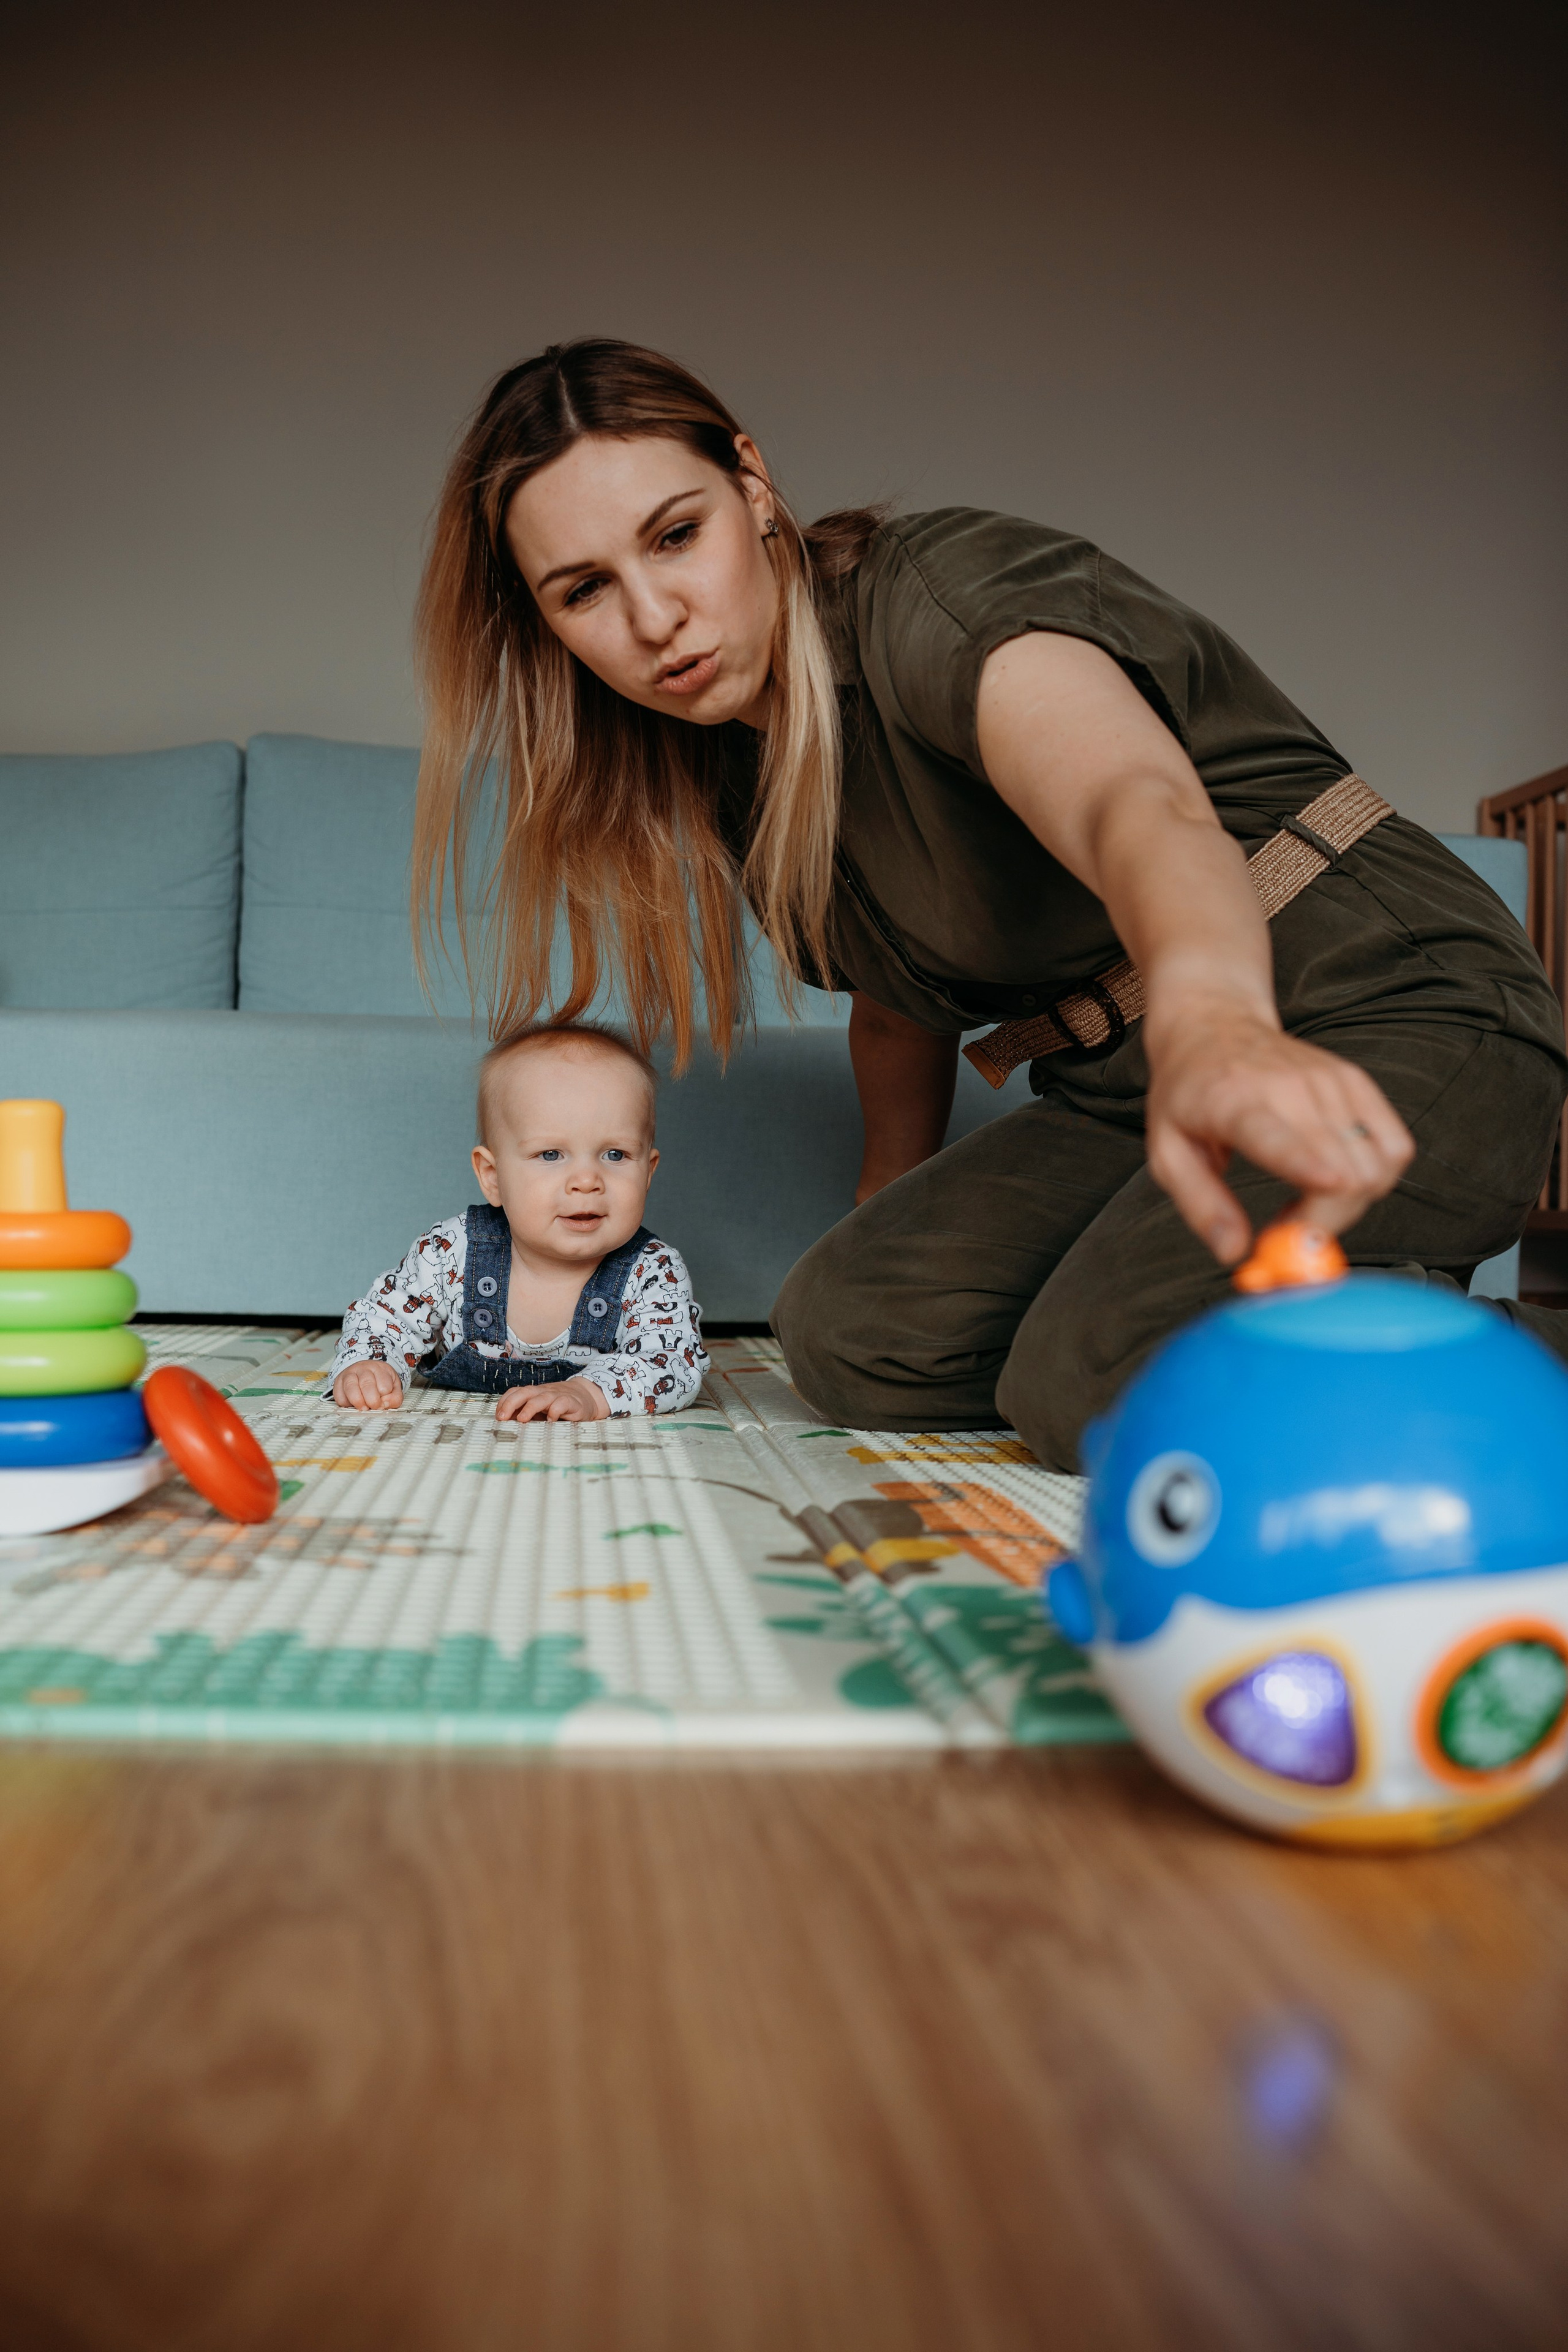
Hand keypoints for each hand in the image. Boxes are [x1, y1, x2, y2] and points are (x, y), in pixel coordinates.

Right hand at [333, 1360, 404, 1410]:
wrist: (365, 1370)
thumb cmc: (380, 1380)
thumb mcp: (393, 1387)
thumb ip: (395, 1398)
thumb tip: (385, 1405)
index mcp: (379, 1369)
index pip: (384, 1385)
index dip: (385, 1398)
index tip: (384, 1403)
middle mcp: (363, 1369)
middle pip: (367, 1385)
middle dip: (372, 1401)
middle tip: (374, 1407)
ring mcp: (348, 1374)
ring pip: (350, 1388)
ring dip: (358, 1402)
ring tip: (364, 1408)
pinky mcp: (338, 1383)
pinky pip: (339, 1396)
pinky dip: (345, 1404)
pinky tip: (352, 1403)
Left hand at [495, 1375, 610, 1423]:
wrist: (587, 1397)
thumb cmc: (559, 1406)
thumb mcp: (541, 1409)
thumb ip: (526, 1414)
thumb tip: (506, 1424)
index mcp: (534, 1394)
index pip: (515, 1392)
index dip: (504, 1402)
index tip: (498, 1416)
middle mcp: (544, 1393)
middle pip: (525, 1392)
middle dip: (511, 1403)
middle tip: (502, 1417)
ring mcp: (558, 1396)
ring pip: (542, 1397)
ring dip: (530, 1407)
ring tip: (522, 1419)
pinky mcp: (572, 1403)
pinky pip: (562, 1404)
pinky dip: (555, 1412)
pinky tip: (550, 1422)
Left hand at [1144, 1009, 1413, 1264]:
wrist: (1213, 1025)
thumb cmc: (1187, 1092)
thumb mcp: (1169, 1153)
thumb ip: (1202, 1206)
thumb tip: (1235, 1253)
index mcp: (1234, 1103)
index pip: (1281, 1138)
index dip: (1311, 1173)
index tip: (1319, 1209)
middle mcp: (1291, 1088)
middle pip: (1344, 1173)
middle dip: (1322, 1223)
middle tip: (1285, 1227)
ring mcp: (1331, 1082)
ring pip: (1376, 1168)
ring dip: (1348, 1204)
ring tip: (1306, 1199)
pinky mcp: (1357, 1082)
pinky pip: (1395, 1147)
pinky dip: (1376, 1177)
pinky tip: (1336, 1178)